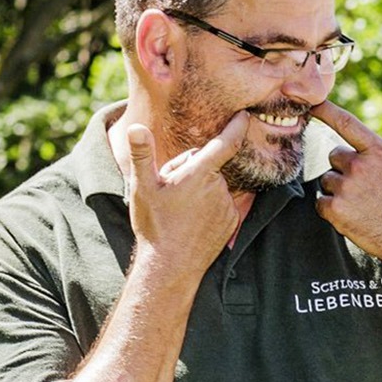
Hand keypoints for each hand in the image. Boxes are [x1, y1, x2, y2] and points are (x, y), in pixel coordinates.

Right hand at [109, 114, 247, 281]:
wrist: (170, 267)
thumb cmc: (154, 225)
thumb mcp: (142, 187)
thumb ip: (142, 154)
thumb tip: (136, 127)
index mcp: (199, 174)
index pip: (226, 143)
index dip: (237, 126)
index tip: (245, 115)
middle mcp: (219, 187)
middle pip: (209, 166)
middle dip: (194, 170)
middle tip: (172, 190)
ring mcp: (227, 206)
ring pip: (215, 186)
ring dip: (202, 190)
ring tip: (181, 209)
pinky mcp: (231, 222)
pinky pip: (222, 204)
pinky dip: (211, 206)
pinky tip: (193, 220)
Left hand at [310, 100, 381, 263]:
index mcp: (379, 151)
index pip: (347, 123)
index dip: (327, 111)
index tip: (313, 105)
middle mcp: (360, 165)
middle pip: (334, 157)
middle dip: (343, 169)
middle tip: (363, 188)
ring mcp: (347, 187)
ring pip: (327, 181)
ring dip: (338, 191)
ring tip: (362, 205)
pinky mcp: (336, 210)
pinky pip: (321, 203)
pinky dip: (331, 211)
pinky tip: (352, 217)